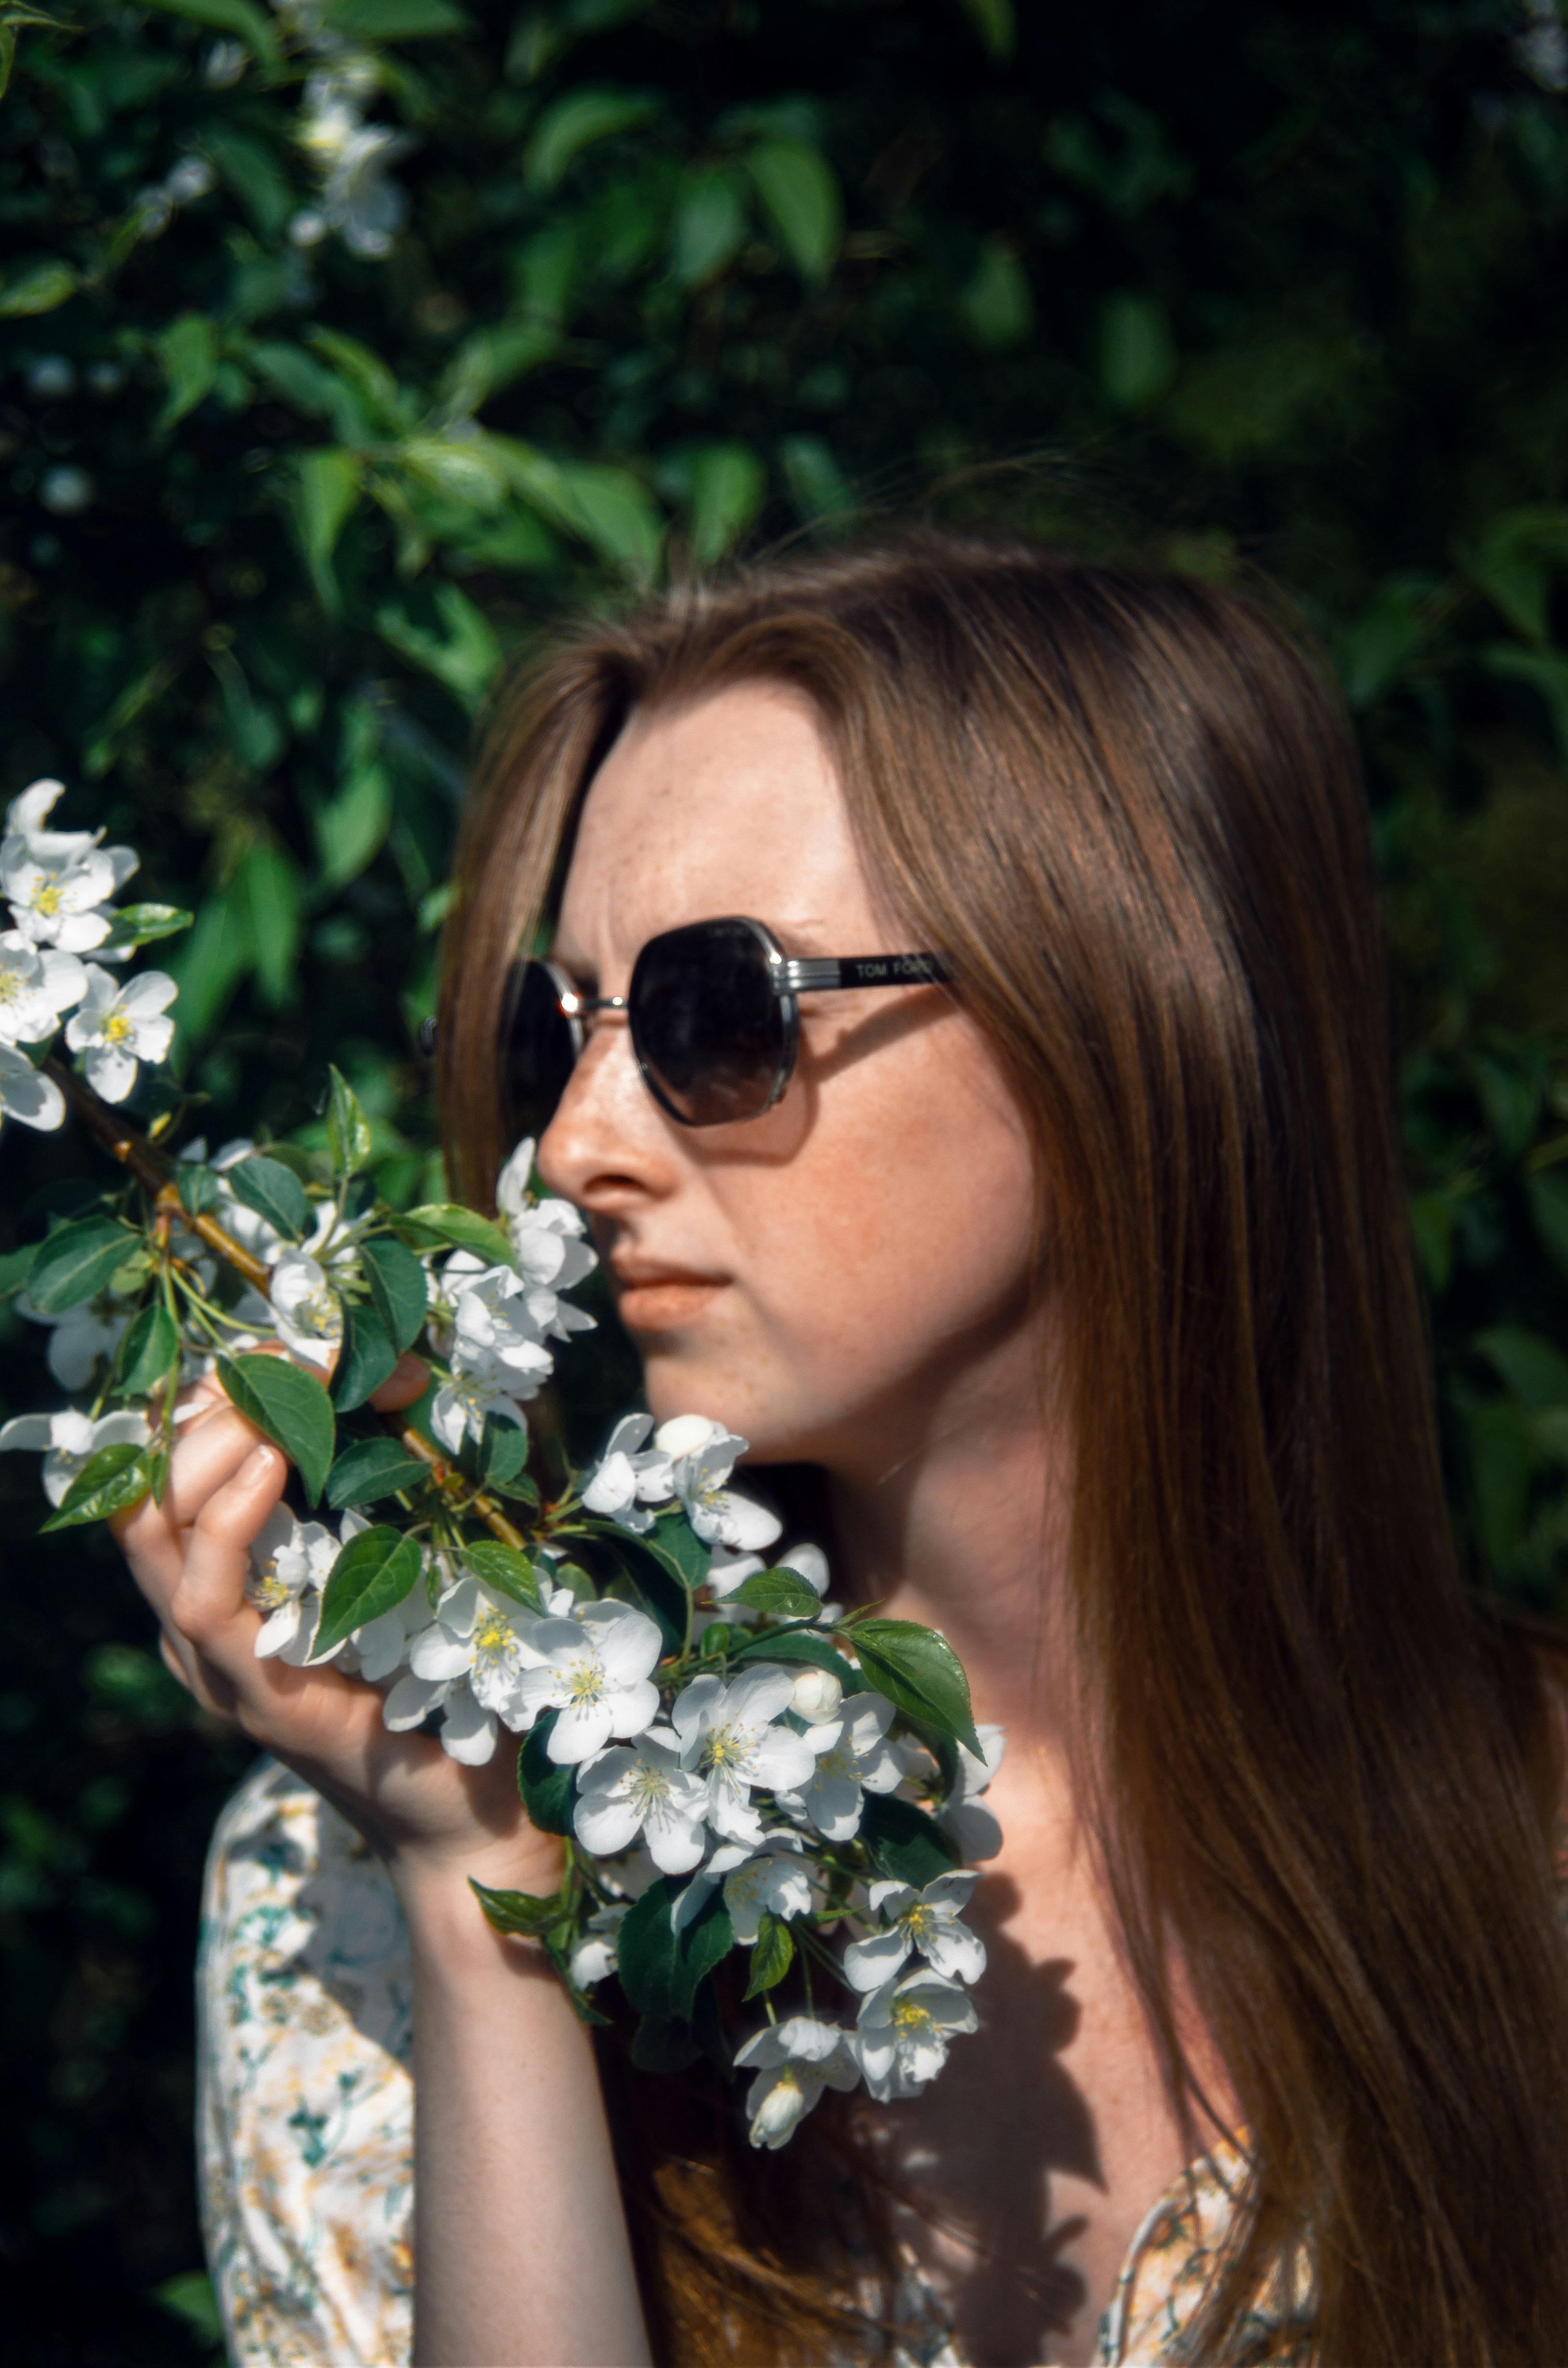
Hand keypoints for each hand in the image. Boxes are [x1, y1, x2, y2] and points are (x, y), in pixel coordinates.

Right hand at [114, 1359, 564, 1899]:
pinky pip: (202, 1598)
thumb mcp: (417, 1553)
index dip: (214, 1392)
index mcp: (231, 1584)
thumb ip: (397, 1477)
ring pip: (151, 1531)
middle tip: (288, 1352)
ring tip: (279, 1388)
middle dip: (205, 1400)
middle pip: (144, 1484)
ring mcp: (217, 1662)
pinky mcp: (251, 1694)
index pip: (170, 1466)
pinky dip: (228, 1520)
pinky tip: (271, 1463)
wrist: (482, 1805)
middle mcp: (203, 1621)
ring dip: (210, 1442)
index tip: (295, 1341)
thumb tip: (409, 1376)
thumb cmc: (457, 1674)